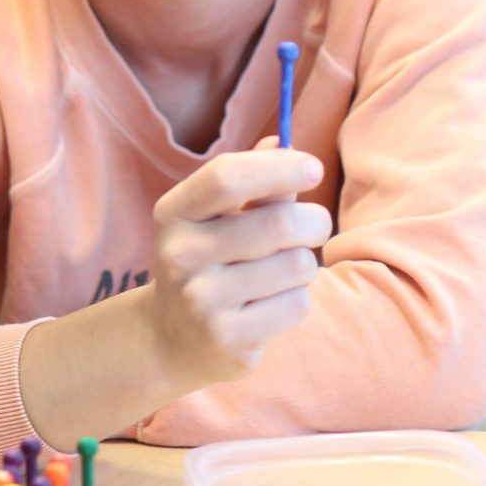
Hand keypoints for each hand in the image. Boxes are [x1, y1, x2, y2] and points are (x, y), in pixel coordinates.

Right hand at [147, 150, 330, 390]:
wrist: (171, 338)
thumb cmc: (208, 261)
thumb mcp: (217, 217)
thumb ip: (252, 182)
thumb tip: (284, 145)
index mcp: (174, 213)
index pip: (227, 176)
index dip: (280, 167)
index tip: (314, 168)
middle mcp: (180, 256)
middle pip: (278, 224)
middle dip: (314, 221)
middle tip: (315, 226)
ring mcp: (201, 301)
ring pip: (296, 266)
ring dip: (305, 265)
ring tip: (284, 271)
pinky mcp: (227, 339)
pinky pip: (296, 305)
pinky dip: (297, 300)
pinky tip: (271, 304)